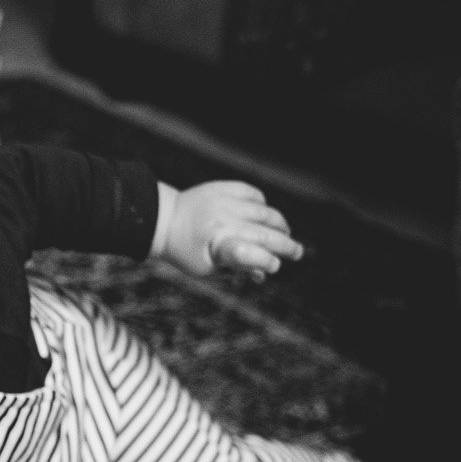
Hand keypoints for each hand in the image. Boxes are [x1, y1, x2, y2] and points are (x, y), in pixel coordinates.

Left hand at [151, 180, 302, 279]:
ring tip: (285, 234)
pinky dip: (263, 205)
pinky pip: (254, 194)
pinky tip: (266, 215)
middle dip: (286, 246)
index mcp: (218, 244)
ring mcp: (225, 201)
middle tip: (297, 253)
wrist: (162, 220)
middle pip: (265, 234)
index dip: (267, 262)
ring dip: (279, 225)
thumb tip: (265, 274)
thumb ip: (236, 269)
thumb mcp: (207, 269)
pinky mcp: (223, 187)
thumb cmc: (186, 251)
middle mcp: (224, 220)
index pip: (251, 254)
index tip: (275, 267)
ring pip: (265, 212)